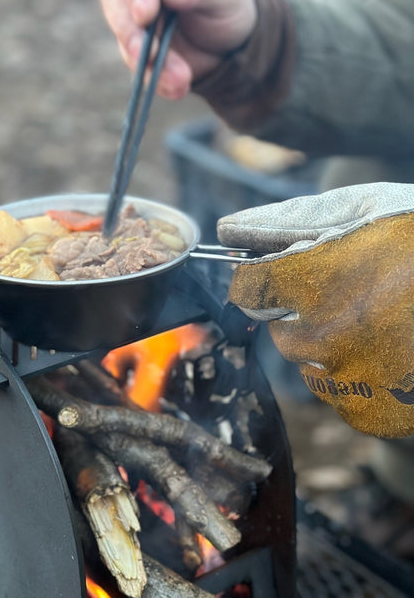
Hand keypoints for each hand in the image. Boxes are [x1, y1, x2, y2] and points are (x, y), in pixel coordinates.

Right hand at [100, 0, 256, 98]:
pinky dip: (160, 84)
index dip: (135, 0)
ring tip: (180, 80)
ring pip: (129, 49)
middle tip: (144, 55)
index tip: (145, 15)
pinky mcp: (141, 63)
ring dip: (152, 68)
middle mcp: (136, 2)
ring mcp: (135, 33)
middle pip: (118, 14)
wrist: (230, 44)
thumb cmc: (225, 6)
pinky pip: (143, 75)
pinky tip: (178, 88)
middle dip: (131, 37)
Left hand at [217, 182, 413, 437]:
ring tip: (378, 322)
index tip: (273, 275)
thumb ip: (287, 222)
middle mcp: (325, 336)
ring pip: (308, 364)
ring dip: (328, 346)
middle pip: (278, 331)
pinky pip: (339, 397)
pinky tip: (392, 351)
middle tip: (345, 294)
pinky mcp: (371, 413)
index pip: (247, 289)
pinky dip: (355, 378)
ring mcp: (350, 381)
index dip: (258, 279)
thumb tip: (229, 233)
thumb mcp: (363, 208)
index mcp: (316, 281)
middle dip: (297, 313)